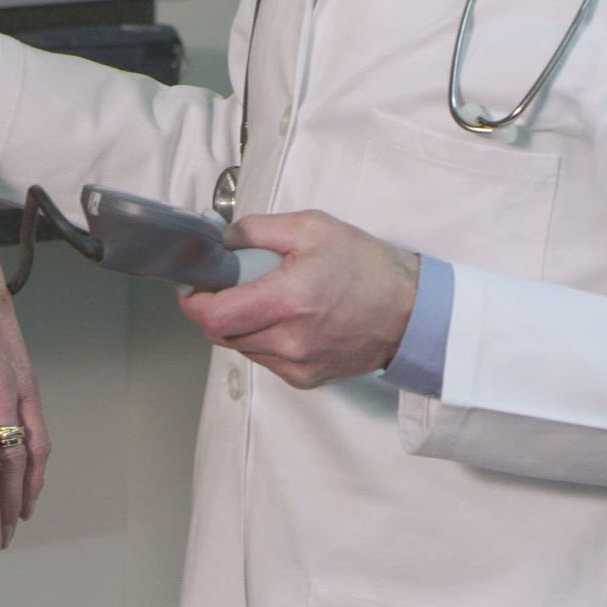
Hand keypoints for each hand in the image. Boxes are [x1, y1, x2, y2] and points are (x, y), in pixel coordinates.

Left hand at [178, 211, 418, 389]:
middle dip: (217, 307)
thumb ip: (256, 230)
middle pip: (220, 333)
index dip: (195, 300)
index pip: (214, 316)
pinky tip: (286, 320)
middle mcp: (290, 340)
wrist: (411, 311)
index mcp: (289, 300)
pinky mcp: (304, 378)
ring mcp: (297, 364)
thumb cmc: (367, 267)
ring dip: (240, 324)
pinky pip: (262, 359)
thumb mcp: (312, 228)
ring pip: (238, 347)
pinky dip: (262, 339)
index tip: (196, 286)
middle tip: (233, 284)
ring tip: (268, 299)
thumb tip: (218, 239)